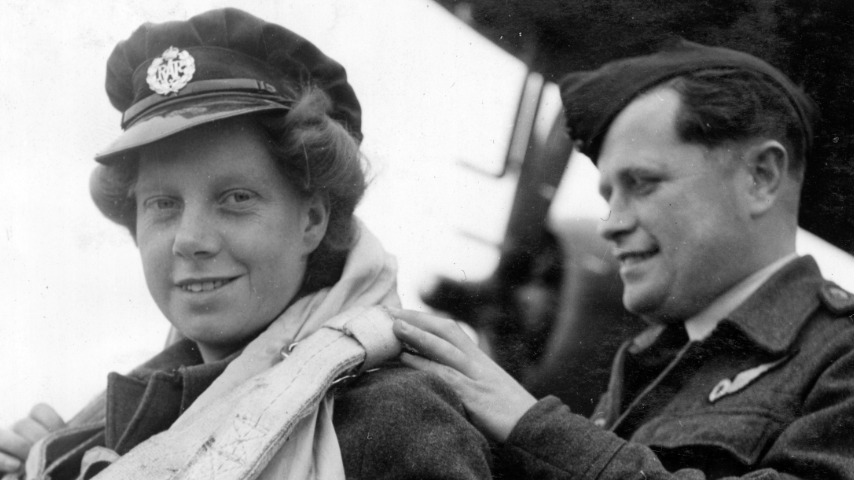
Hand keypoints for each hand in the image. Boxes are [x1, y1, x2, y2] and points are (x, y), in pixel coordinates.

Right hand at [0, 404, 64, 472]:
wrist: (29, 478)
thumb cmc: (52, 469)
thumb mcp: (62, 454)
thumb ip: (70, 443)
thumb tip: (96, 435)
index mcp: (34, 427)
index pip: (39, 410)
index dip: (51, 421)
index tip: (62, 434)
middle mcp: (15, 433)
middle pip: (23, 423)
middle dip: (37, 438)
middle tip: (47, 453)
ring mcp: (2, 444)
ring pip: (2, 434)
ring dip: (18, 446)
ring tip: (28, 462)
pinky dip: (2, 458)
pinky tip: (15, 467)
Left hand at [390, 308, 536, 442]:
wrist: (537, 429)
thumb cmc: (509, 414)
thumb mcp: (487, 390)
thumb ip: (465, 379)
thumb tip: (436, 375)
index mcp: (480, 360)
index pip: (450, 330)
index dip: (425, 319)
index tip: (401, 312)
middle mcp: (478, 363)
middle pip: (447, 331)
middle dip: (418, 319)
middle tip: (389, 311)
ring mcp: (478, 378)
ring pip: (445, 350)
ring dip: (419, 336)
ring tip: (394, 327)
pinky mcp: (476, 398)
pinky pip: (447, 378)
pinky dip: (426, 366)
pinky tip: (406, 361)